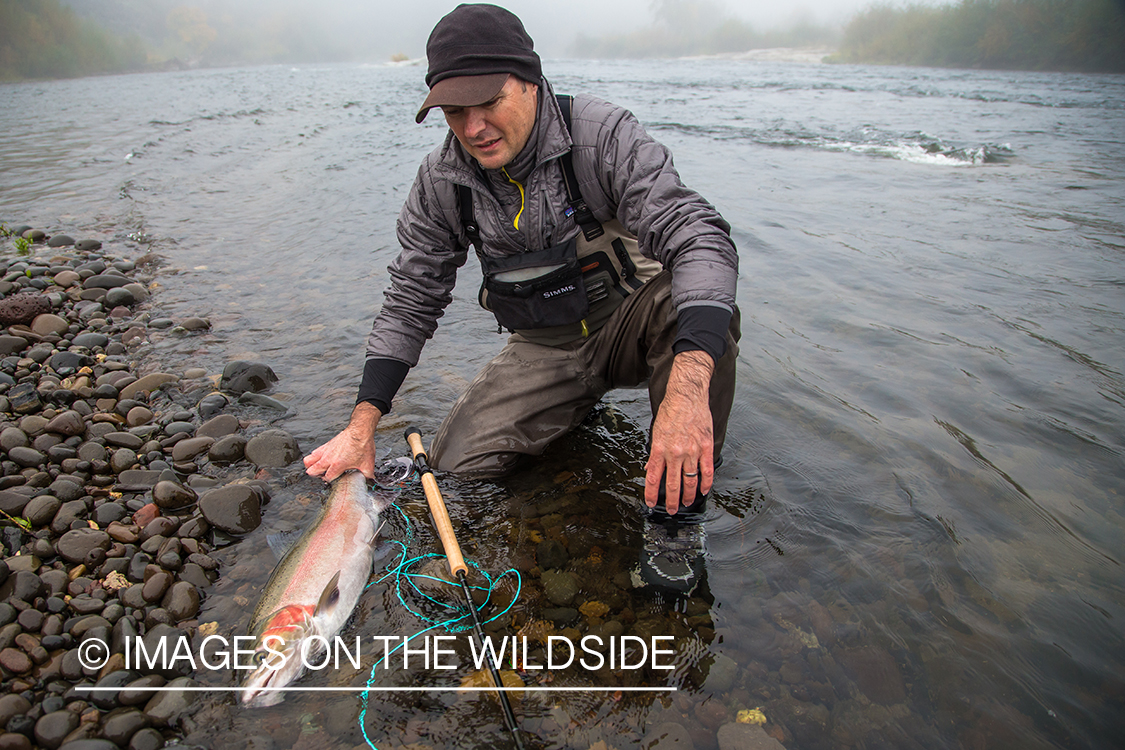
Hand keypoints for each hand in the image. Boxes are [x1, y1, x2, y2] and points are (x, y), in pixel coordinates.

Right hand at [303, 402, 381, 481]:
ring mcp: (325, 451)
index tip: (335, 480)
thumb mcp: (368, 464)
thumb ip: (368, 475)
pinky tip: (323, 459)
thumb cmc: (362, 445)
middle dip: (317, 476)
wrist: (360, 430)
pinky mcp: (326, 445)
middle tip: (325, 475)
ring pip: (308, 461)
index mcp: (337, 465)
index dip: (330, 481)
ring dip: (312, 466)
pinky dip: (315, 457)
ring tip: (320, 469)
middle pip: (311, 471)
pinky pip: (314, 453)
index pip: (327, 478)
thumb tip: (370, 480)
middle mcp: (328, 458)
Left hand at [645, 351, 714, 514]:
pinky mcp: (705, 447)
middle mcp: (675, 453)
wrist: (686, 396)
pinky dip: (706, 483)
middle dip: (671, 501)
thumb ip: (654, 454)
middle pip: (673, 484)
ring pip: (690, 481)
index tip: (651, 503)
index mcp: (660, 449)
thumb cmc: (670, 411)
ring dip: (688, 495)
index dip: (652, 494)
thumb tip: (650, 470)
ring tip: (686, 503)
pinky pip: (706, 470)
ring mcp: (692, 451)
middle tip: (671, 510)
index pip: (654, 478)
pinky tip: (704, 491)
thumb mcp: (655, 432)